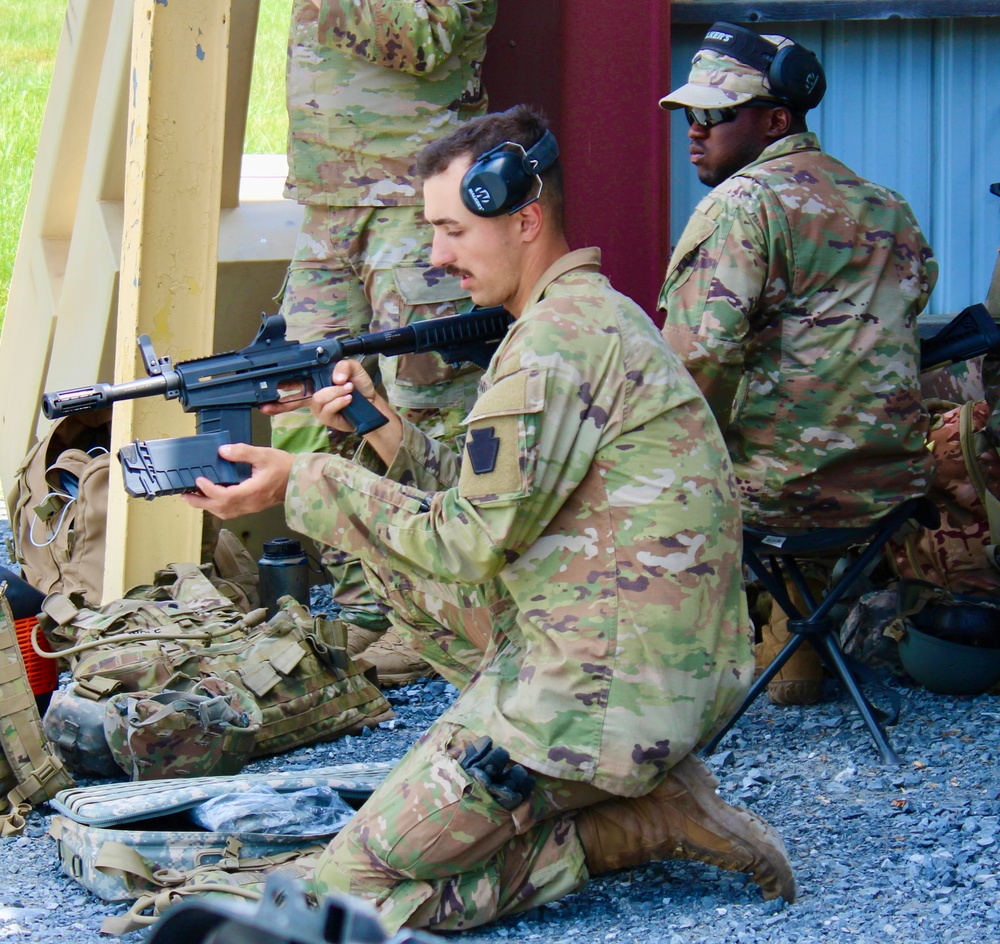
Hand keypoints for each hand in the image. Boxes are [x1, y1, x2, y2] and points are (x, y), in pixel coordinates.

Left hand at [182, 443, 294, 518]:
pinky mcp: (253, 507)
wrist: (301, 480)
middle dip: (201, 502)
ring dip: (208, 506)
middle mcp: (250, 504)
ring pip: (225, 513)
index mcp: (252, 492)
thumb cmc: (284, 466)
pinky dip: (218, 507)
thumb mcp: (263, 454)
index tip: (198, 479)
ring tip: (194, 498)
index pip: (225, 496)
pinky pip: (231, 511)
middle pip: (220, 509)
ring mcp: (251, 507)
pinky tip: (213, 498)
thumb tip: (222, 451)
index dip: (209, 490)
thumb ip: (242, 452)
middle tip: (185, 494)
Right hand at [261, 359, 385, 433]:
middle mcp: (314, 396)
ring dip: (334, 392)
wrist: (371, 402)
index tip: (267, 386)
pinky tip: (348, 398)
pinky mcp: (327, 417)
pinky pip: (328, 408)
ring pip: (317, 399)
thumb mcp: (351, 367)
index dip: (279, 385)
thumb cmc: (359, 385)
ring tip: (347, 389)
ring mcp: (319, 408)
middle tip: (268, 405)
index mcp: (315, 382)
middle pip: (291, 400)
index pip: (293, 382)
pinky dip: (339, 401)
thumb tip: (334, 378)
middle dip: (280, 403)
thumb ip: (342, 366)